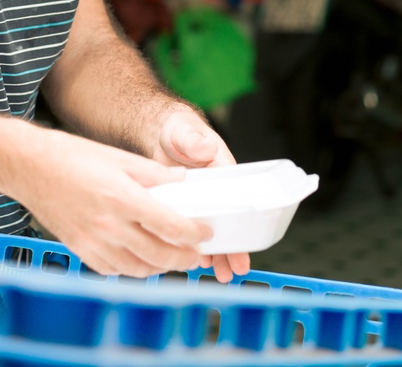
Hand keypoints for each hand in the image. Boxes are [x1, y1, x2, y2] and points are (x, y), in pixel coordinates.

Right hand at [9, 127, 213, 276]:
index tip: (205, 233)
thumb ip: (154, 174)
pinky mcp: (80, 250)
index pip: (171, 226)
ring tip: (173, 258)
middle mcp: (109, 226)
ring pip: (138, 269)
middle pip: (159, 255)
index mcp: (122, 198)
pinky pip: (114, 269)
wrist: (28, 167)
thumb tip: (183, 180)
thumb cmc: (70, 157)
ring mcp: (93, 242)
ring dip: (161, 268)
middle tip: (197, 255)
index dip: (194, 234)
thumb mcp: (118, 157)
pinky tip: (141, 259)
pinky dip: (133, 269)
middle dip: (184, 258)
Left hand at [153, 109, 251, 282]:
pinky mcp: (181, 205)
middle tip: (235, 270)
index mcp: (221, 169)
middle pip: (226, 221)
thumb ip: (193, 138)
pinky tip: (193, 261)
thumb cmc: (177, 128)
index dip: (241, 224)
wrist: (156, 130)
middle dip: (233, 247)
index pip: (236, 199)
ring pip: (209, 229)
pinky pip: (188, 228)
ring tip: (220, 274)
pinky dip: (191, 244)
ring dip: (216, 251)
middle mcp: (213, 187)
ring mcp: (197, 198)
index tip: (245, 245)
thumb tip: (204, 148)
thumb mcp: (184, 130)